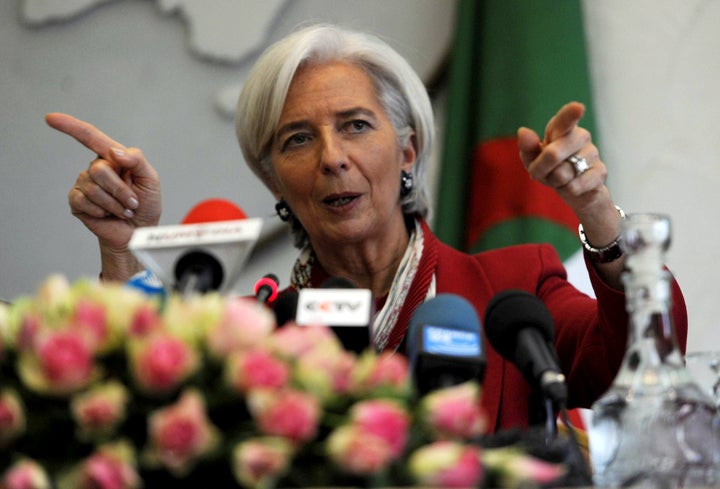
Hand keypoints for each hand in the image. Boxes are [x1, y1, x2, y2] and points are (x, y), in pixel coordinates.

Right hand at [46, 113, 161, 279]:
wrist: (137, 231)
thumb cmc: (145, 204)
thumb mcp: (150, 180)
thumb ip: (137, 160)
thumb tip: (114, 152)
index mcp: (113, 158)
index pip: (90, 137)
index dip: (70, 126)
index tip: (51, 118)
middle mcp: (97, 168)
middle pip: (99, 169)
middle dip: (120, 190)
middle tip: (132, 202)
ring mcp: (84, 184)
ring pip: (94, 188)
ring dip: (114, 204)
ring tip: (123, 210)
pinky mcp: (77, 201)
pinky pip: (83, 201)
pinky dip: (101, 211)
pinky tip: (107, 215)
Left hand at [517, 102, 608, 213]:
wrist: (573, 189)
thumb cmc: (550, 168)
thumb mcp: (533, 160)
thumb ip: (527, 147)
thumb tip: (523, 132)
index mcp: (561, 129)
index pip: (565, 119)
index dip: (570, 114)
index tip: (578, 108)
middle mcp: (580, 136)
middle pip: (553, 154)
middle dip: (542, 169)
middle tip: (545, 172)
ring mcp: (593, 153)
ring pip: (562, 173)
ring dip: (555, 181)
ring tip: (561, 178)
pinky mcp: (601, 172)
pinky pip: (575, 185)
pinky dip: (567, 190)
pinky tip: (573, 186)